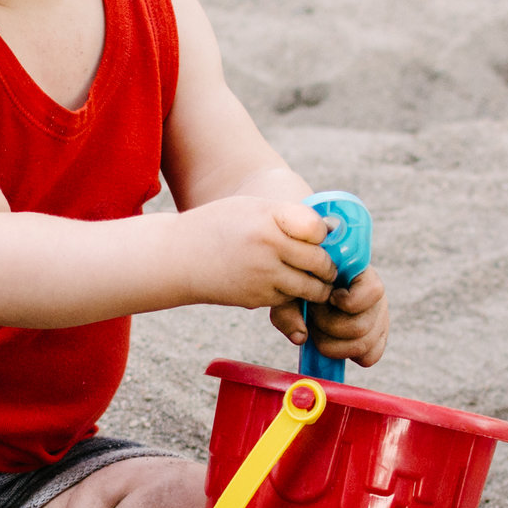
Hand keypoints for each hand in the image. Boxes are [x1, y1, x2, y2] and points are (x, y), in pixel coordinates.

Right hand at [176, 198, 334, 309]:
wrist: (179, 256)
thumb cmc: (219, 225)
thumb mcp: (253, 207)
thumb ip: (288, 217)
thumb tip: (329, 232)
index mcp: (270, 218)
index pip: (318, 229)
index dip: (323, 234)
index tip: (320, 236)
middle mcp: (269, 247)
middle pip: (320, 262)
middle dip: (328, 266)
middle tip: (327, 266)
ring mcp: (263, 276)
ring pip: (311, 288)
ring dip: (317, 286)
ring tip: (315, 280)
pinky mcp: (257, 298)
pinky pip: (289, 299)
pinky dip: (294, 295)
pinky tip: (285, 286)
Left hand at [270, 265, 387, 365]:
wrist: (310, 285)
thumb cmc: (303, 283)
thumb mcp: (295, 286)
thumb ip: (292, 306)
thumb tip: (302, 336)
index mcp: (364, 275)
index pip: (373, 291)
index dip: (346, 301)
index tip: (328, 298)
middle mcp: (378, 298)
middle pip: (360, 327)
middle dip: (327, 326)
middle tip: (313, 314)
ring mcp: (380, 320)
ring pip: (362, 346)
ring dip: (332, 343)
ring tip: (318, 327)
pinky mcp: (377, 338)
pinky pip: (369, 357)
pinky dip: (347, 354)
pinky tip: (334, 341)